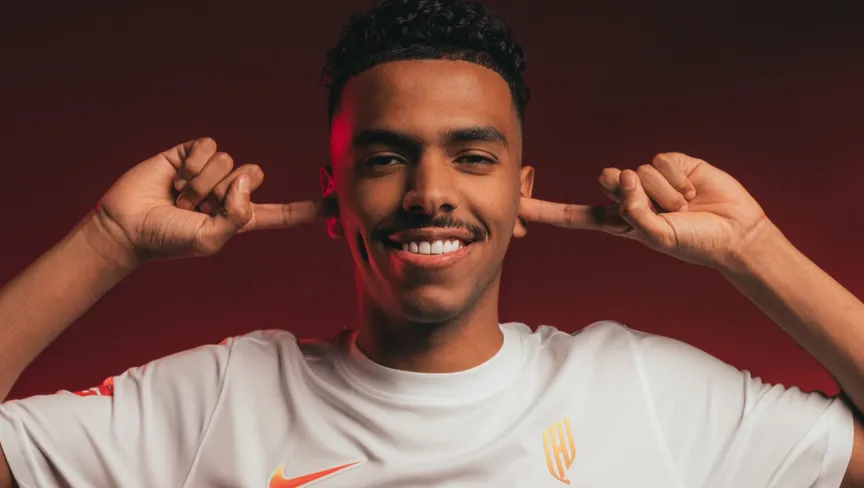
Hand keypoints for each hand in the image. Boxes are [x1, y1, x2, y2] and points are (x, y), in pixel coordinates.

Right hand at [92, 137, 326, 265]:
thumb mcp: (209, 239)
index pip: (283, 213)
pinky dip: (192, 164)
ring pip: (229, 161)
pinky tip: (174, 178)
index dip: (309, 209)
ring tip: (179, 198)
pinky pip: (208, 146)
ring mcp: (211, 171)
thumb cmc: (167, 239)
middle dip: (224, 191)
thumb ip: (236, 215)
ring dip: (201, 183)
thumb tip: (247, 177)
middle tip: (194, 208)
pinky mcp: (190, 154)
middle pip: (255, 174)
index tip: (337, 204)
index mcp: (241, 217)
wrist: (127, 225)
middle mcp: (231, 192)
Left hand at [519, 152, 769, 267]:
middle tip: (663, 210)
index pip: (574, 215)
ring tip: (684, 207)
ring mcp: (648, 179)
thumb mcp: (658, 236)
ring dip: (666, 194)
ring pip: (639, 172)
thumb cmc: (695, 242)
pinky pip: (662, 161)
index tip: (517, 206)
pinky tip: (694, 191)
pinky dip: (679, 179)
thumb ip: (635, 212)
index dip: (546, 210)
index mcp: (618, 221)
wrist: (734, 232)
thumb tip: (624, 177)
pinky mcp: (671, 163)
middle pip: (608, 179)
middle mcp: (628, 197)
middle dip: (634, 193)